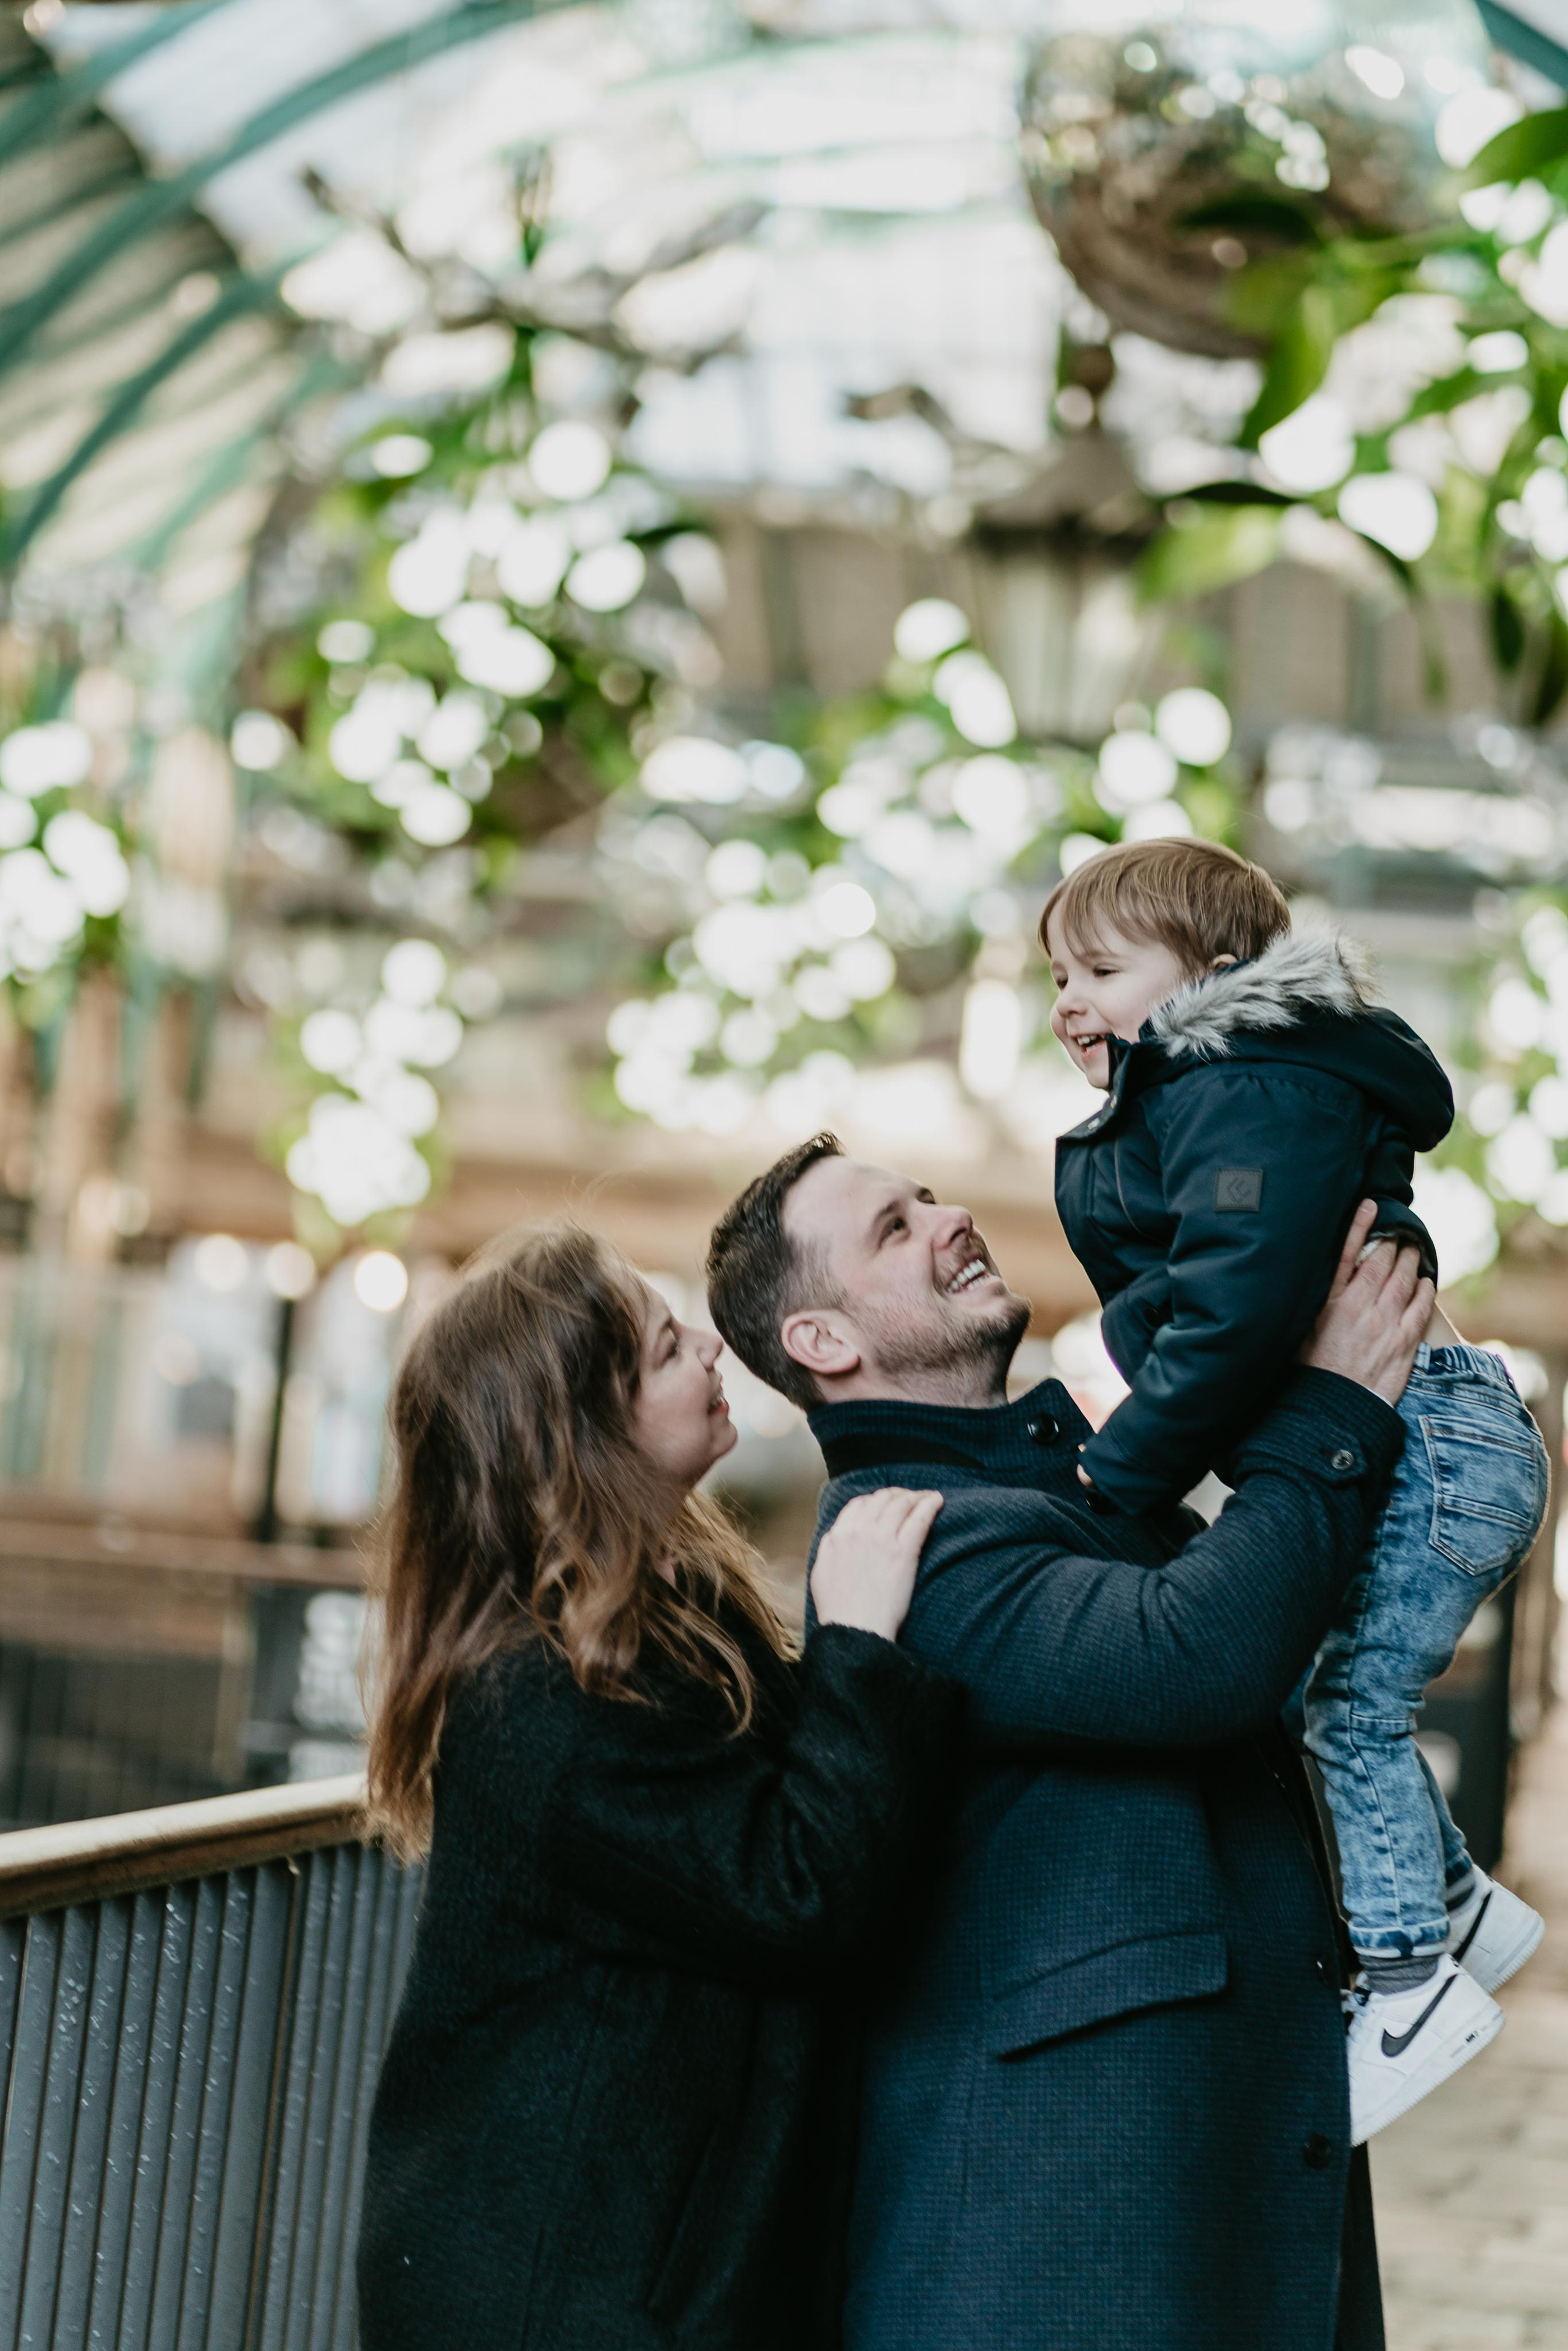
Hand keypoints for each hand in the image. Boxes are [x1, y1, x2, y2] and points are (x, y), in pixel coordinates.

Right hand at [811, 1488, 943, 1642]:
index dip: (876, 1499)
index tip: (886, 1502)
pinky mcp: (903, 1552)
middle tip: (910, 1497)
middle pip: (882, 1499)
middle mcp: (859, 1531)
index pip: (859, 1504)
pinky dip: (929, 1505)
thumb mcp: (821, 1571)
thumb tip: (836, 1535)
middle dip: (897, 1494)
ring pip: (901, 1504)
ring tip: (928, 1496)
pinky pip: (919, 1519)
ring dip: (916, 1496)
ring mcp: (882, 1539)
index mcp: (838, 1535)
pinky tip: (938, 1500)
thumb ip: (829, 1547)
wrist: (855, 1628)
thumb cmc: (838, 1608)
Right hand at [1300, 1200, 1432, 1405]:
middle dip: (1392, 1243)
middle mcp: (1359, 1309)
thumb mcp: (1300, 1332)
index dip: (1360, 1227)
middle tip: (1399, 1231)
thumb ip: (1311, 1304)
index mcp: (1329, 1303)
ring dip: (1410, 1261)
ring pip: (1403, 1281)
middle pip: (1381, 1264)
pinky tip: (1426, 1281)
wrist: (1334, 1409)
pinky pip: (1420, 1309)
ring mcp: (1384, 1325)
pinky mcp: (1403, 1344)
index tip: (1370, 1206)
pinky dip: (1424, 1291)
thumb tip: (1311, 1282)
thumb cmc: (1311, 1372)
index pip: (1347, 1255)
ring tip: (1413, 1249)